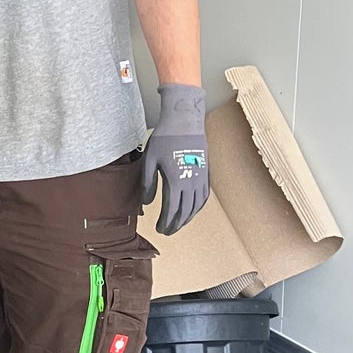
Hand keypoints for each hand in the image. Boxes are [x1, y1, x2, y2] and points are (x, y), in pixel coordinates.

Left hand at [141, 83, 209, 233]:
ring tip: (178, 225)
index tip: (159, 229)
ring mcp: (201, 178)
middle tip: (167, 231)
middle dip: (176, 224)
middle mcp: (191, 183)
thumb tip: (146, 203)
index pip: (171, 210)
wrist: (185, 121)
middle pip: (185, 212)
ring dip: (188, 219)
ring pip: (196, 206)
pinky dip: (198, 207)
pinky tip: (192, 211)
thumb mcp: (149, 160)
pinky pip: (204, 196)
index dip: (165, 222)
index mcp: (176, 181)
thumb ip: (148, 183)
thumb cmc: (165, 139)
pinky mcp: (206, 172)